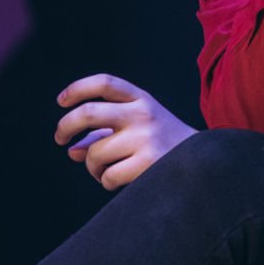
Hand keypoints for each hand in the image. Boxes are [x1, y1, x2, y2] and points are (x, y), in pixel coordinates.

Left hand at [55, 74, 196, 190]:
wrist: (203, 162)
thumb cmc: (162, 143)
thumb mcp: (137, 127)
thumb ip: (104, 132)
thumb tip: (72, 151)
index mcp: (141, 98)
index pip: (104, 83)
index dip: (78, 89)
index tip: (61, 101)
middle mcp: (142, 113)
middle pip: (89, 112)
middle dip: (65, 126)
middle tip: (60, 138)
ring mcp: (145, 137)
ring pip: (94, 153)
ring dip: (91, 165)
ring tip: (103, 169)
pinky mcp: (148, 163)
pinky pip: (107, 176)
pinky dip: (105, 181)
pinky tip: (118, 179)